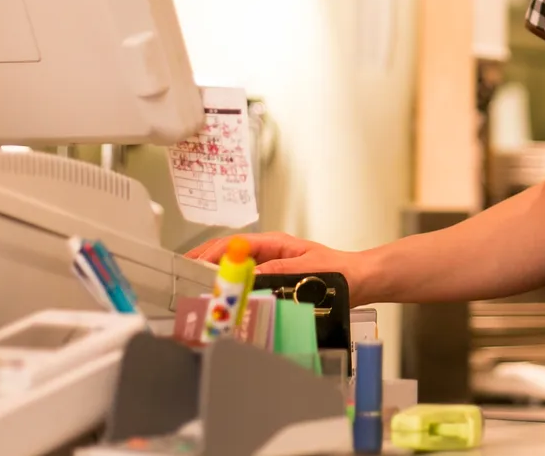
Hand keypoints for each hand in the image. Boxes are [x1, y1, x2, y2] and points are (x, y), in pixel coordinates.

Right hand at [185, 233, 373, 302]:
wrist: (361, 280)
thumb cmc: (340, 272)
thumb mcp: (308, 270)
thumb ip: (278, 273)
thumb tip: (249, 276)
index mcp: (275, 243)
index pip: (234, 244)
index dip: (211, 253)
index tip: (192, 264)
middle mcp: (270, 253)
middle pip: (230, 255)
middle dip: (205, 263)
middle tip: (183, 279)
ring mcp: (271, 267)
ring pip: (236, 270)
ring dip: (216, 278)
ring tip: (195, 291)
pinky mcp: (276, 281)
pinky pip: (248, 283)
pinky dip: (233, 290)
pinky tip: (223, 302)